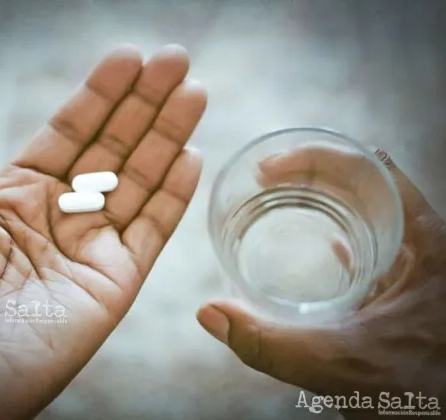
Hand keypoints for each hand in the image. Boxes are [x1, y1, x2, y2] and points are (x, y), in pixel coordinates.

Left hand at [0, 44, 206, 419]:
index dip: (100, 94)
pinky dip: (173, 194)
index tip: (128, 57)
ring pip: (139, 182)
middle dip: (145, 103)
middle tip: (175, 60)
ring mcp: (91, 249)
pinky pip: (152, 231)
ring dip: (168, 136)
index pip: (69, 132)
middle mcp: (59, 216)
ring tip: (193, 93)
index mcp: (15, 195)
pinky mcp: (115, 283)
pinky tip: (192, 154)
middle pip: (113, 148)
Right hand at [197, 148, 445, 418]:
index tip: (269, 169)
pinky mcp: (407, 285)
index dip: (313, 157)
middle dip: (308, 171)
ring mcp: (417, 263)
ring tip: (279, 198)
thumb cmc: (419, 394)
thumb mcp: (339, 365)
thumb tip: (210, 314)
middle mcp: (422, 242)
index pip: (368, 169)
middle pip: (363, 181)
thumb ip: (269, 343)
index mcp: (422, 242)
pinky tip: (322, 243)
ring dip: (322, 197)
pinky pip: (372, 240)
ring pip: (366, 208)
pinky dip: (339, 229)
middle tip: (263, 179)